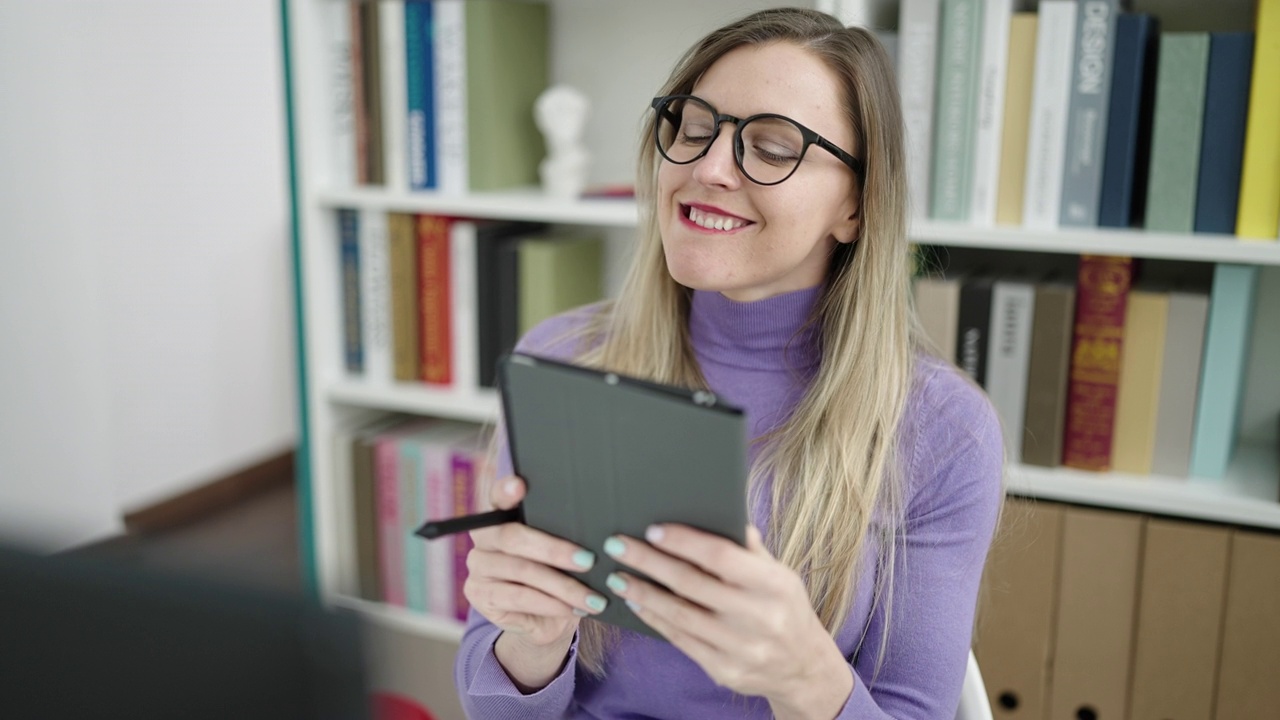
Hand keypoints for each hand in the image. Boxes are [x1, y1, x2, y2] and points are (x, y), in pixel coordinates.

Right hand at [464, 475, 608, 689]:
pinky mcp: (479, 595)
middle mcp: (484, 537)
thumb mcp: (563, 552)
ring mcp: (478, 566)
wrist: (543, 618)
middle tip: (588, 561)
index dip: (507, 490)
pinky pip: (519, 597)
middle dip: (555, 550)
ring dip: (562, 586)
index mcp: (501, 514)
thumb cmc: (558, 574)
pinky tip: (572, 608)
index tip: (520, 485)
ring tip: (592, 597)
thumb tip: (596, 528)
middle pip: (513, 537)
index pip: (498, 496)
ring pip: (522, 571)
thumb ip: (566, 533)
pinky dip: (550, 603)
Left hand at [602, 525, 852, 718]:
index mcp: (775, 585)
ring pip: (680, 615)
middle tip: (618, 545)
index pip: (721, 556)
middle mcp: (759, 618)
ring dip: (643, 592)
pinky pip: (681, 640)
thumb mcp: (780, 575)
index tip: (652, 530)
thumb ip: (749, 549)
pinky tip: (637, 603)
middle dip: (649, 562)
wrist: (803, 667)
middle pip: (692, 584)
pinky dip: (655, 619)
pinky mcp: (724, 671)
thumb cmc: (784, 608)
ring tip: (618, 575)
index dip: (684, 541)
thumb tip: (720, 512)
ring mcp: (741, 648)